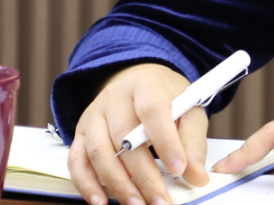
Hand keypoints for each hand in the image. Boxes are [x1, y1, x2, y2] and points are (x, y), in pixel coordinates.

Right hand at [67, 63, 210, 204]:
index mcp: (146, 84)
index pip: (152, 110)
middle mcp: (115, 97)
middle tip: (159, 200)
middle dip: (143, 175)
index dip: (165, 141)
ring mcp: (94, 115)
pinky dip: (87, 184)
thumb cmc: (165, 97)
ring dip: (117, 184)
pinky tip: (100, 201)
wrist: (137, 81)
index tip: (179, 169)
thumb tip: (197, 176)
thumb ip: (194, 142)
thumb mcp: (189, 109)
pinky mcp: (81, 133)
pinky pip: (77, 161)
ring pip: (99, 152)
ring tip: (137, 204)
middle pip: (124, 137)